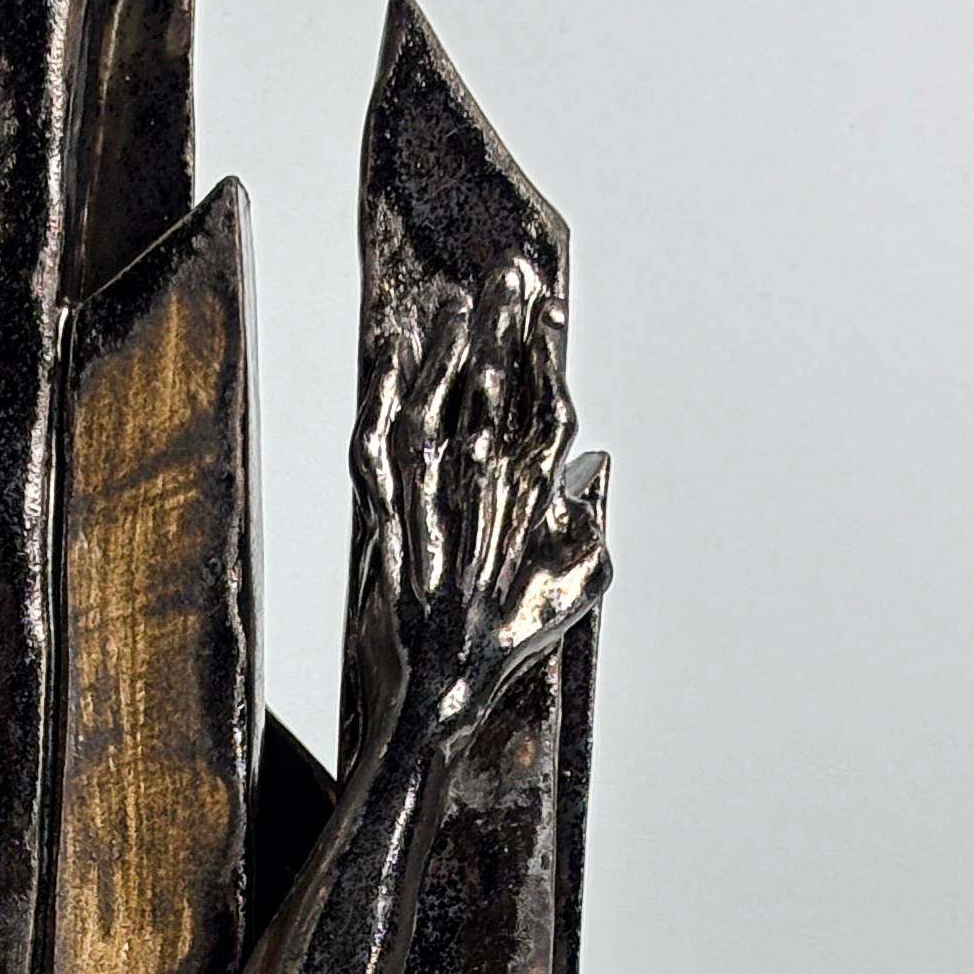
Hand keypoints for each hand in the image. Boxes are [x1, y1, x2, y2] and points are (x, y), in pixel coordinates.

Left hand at [353, 257, 608, 739]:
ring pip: (440, 421)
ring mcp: (431, 522)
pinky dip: (379, 404)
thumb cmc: (501, 649)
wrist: (437, 698)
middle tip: (506, 274)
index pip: (546, 419)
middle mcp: (483, 514)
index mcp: (531, 522)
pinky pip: (378, 458)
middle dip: (502, 335)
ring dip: (446, 358)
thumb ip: (585, 531)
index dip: (546, 358)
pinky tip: (384, 358)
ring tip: (452, 300)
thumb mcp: (570, 596)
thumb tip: (594, 468)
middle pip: (495, 406)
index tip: (547, 305)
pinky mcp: (384, 533)